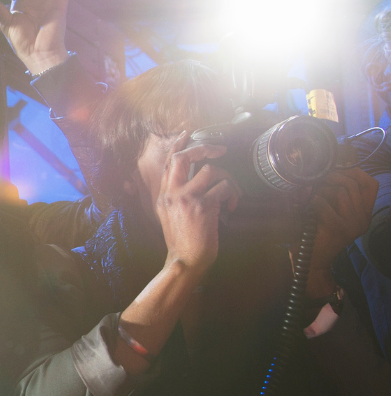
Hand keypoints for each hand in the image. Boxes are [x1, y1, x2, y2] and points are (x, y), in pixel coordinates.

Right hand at [155, 135, 240, 275]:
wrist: (186, 260)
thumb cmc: (183, 241)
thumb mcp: (170, 216)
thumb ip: (177, 197)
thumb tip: (195, 180)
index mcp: (163, 196)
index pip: (168, 163)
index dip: (179, 145)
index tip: (187, 134)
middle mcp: (171, 194)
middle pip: (183, 157)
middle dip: (203, 149)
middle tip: (219, 150)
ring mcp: (186, 199)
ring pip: (210, 170)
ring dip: (227, 179)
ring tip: (230, 193)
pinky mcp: (202, 206)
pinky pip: (223, 187)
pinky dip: (232, 194)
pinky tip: (231, 206)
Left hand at [306, 167, 377, 299]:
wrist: (311, 263)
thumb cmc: (317, 235)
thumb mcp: (332, 214)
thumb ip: (337, 196)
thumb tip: (334, 170)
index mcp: (364, 215)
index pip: (371, 185)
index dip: (356, 173)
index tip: (339, 169)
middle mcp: (362, 219)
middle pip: (354, 184)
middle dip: (334, 176)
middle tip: (318, 179)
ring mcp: (353, 224)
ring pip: (341, 191)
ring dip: (322, 189)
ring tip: (311, 196)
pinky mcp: (338, 228)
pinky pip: (325, 203)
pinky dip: (314, 201)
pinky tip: (308, 207)